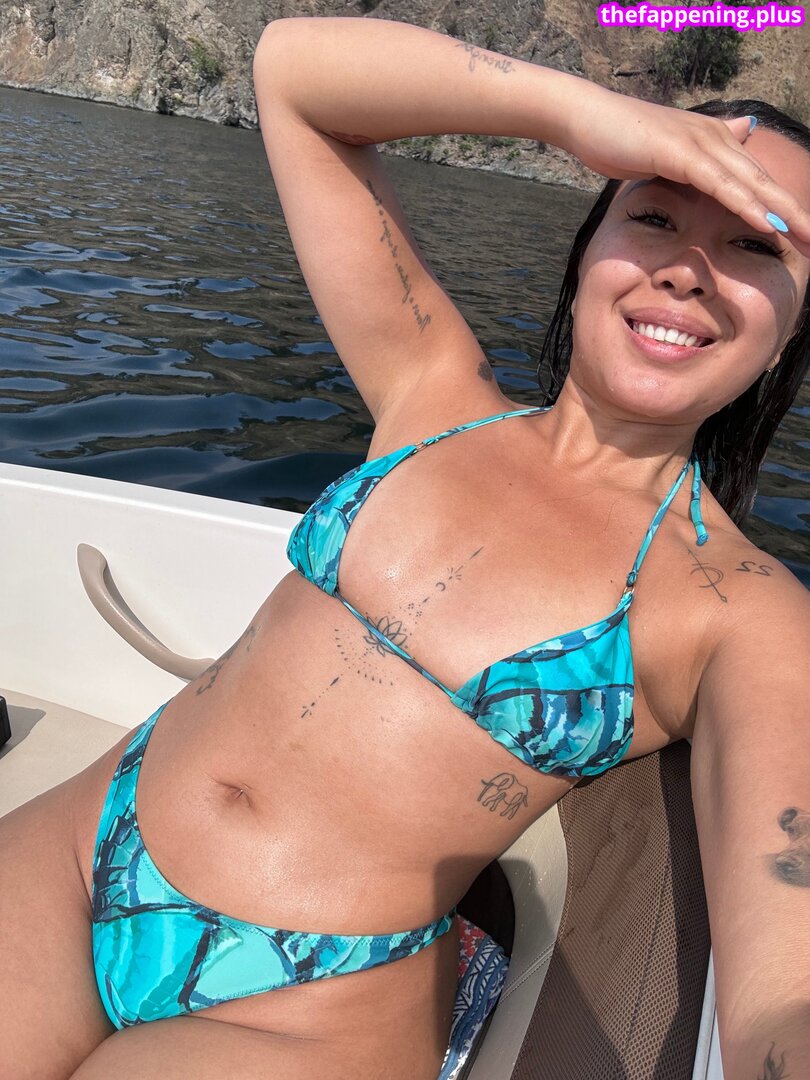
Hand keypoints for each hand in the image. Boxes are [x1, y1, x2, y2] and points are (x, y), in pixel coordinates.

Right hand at [564, 85, 809, 255]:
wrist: (586, 118)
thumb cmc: (620, 138)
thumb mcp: (667, 152)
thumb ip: (698, 157)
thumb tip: (736, 135)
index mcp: (715, 142)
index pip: (756, 180)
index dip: (782, 207)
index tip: (800, 235)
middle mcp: (717, 138)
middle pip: (765, 182)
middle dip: (793, 214)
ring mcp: (701, 143)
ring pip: (752, 184)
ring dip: (782, 213)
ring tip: (805, 237)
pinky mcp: (683, 153)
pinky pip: (722, 185)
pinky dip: (746, 205)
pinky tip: (767, 223)